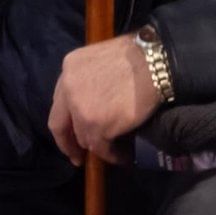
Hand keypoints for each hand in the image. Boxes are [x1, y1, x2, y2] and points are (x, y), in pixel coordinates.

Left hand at [47, 34, 162, 165]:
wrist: (156, 64)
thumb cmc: (137, 57)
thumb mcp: (102, 60)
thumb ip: (89, 80)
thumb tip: (94, 101)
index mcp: (69, 68)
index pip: (59, 102)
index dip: (65, 121)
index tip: (70, 134)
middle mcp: (68, 89)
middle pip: (60, 125)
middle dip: (69, 144)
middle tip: (78, 157)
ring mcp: (80, 109)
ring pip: (84, 137)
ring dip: (98, 147)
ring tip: (112, 151)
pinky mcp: (98, 126)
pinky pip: (101, 148)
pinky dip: (112, 155)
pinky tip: (122, 156)